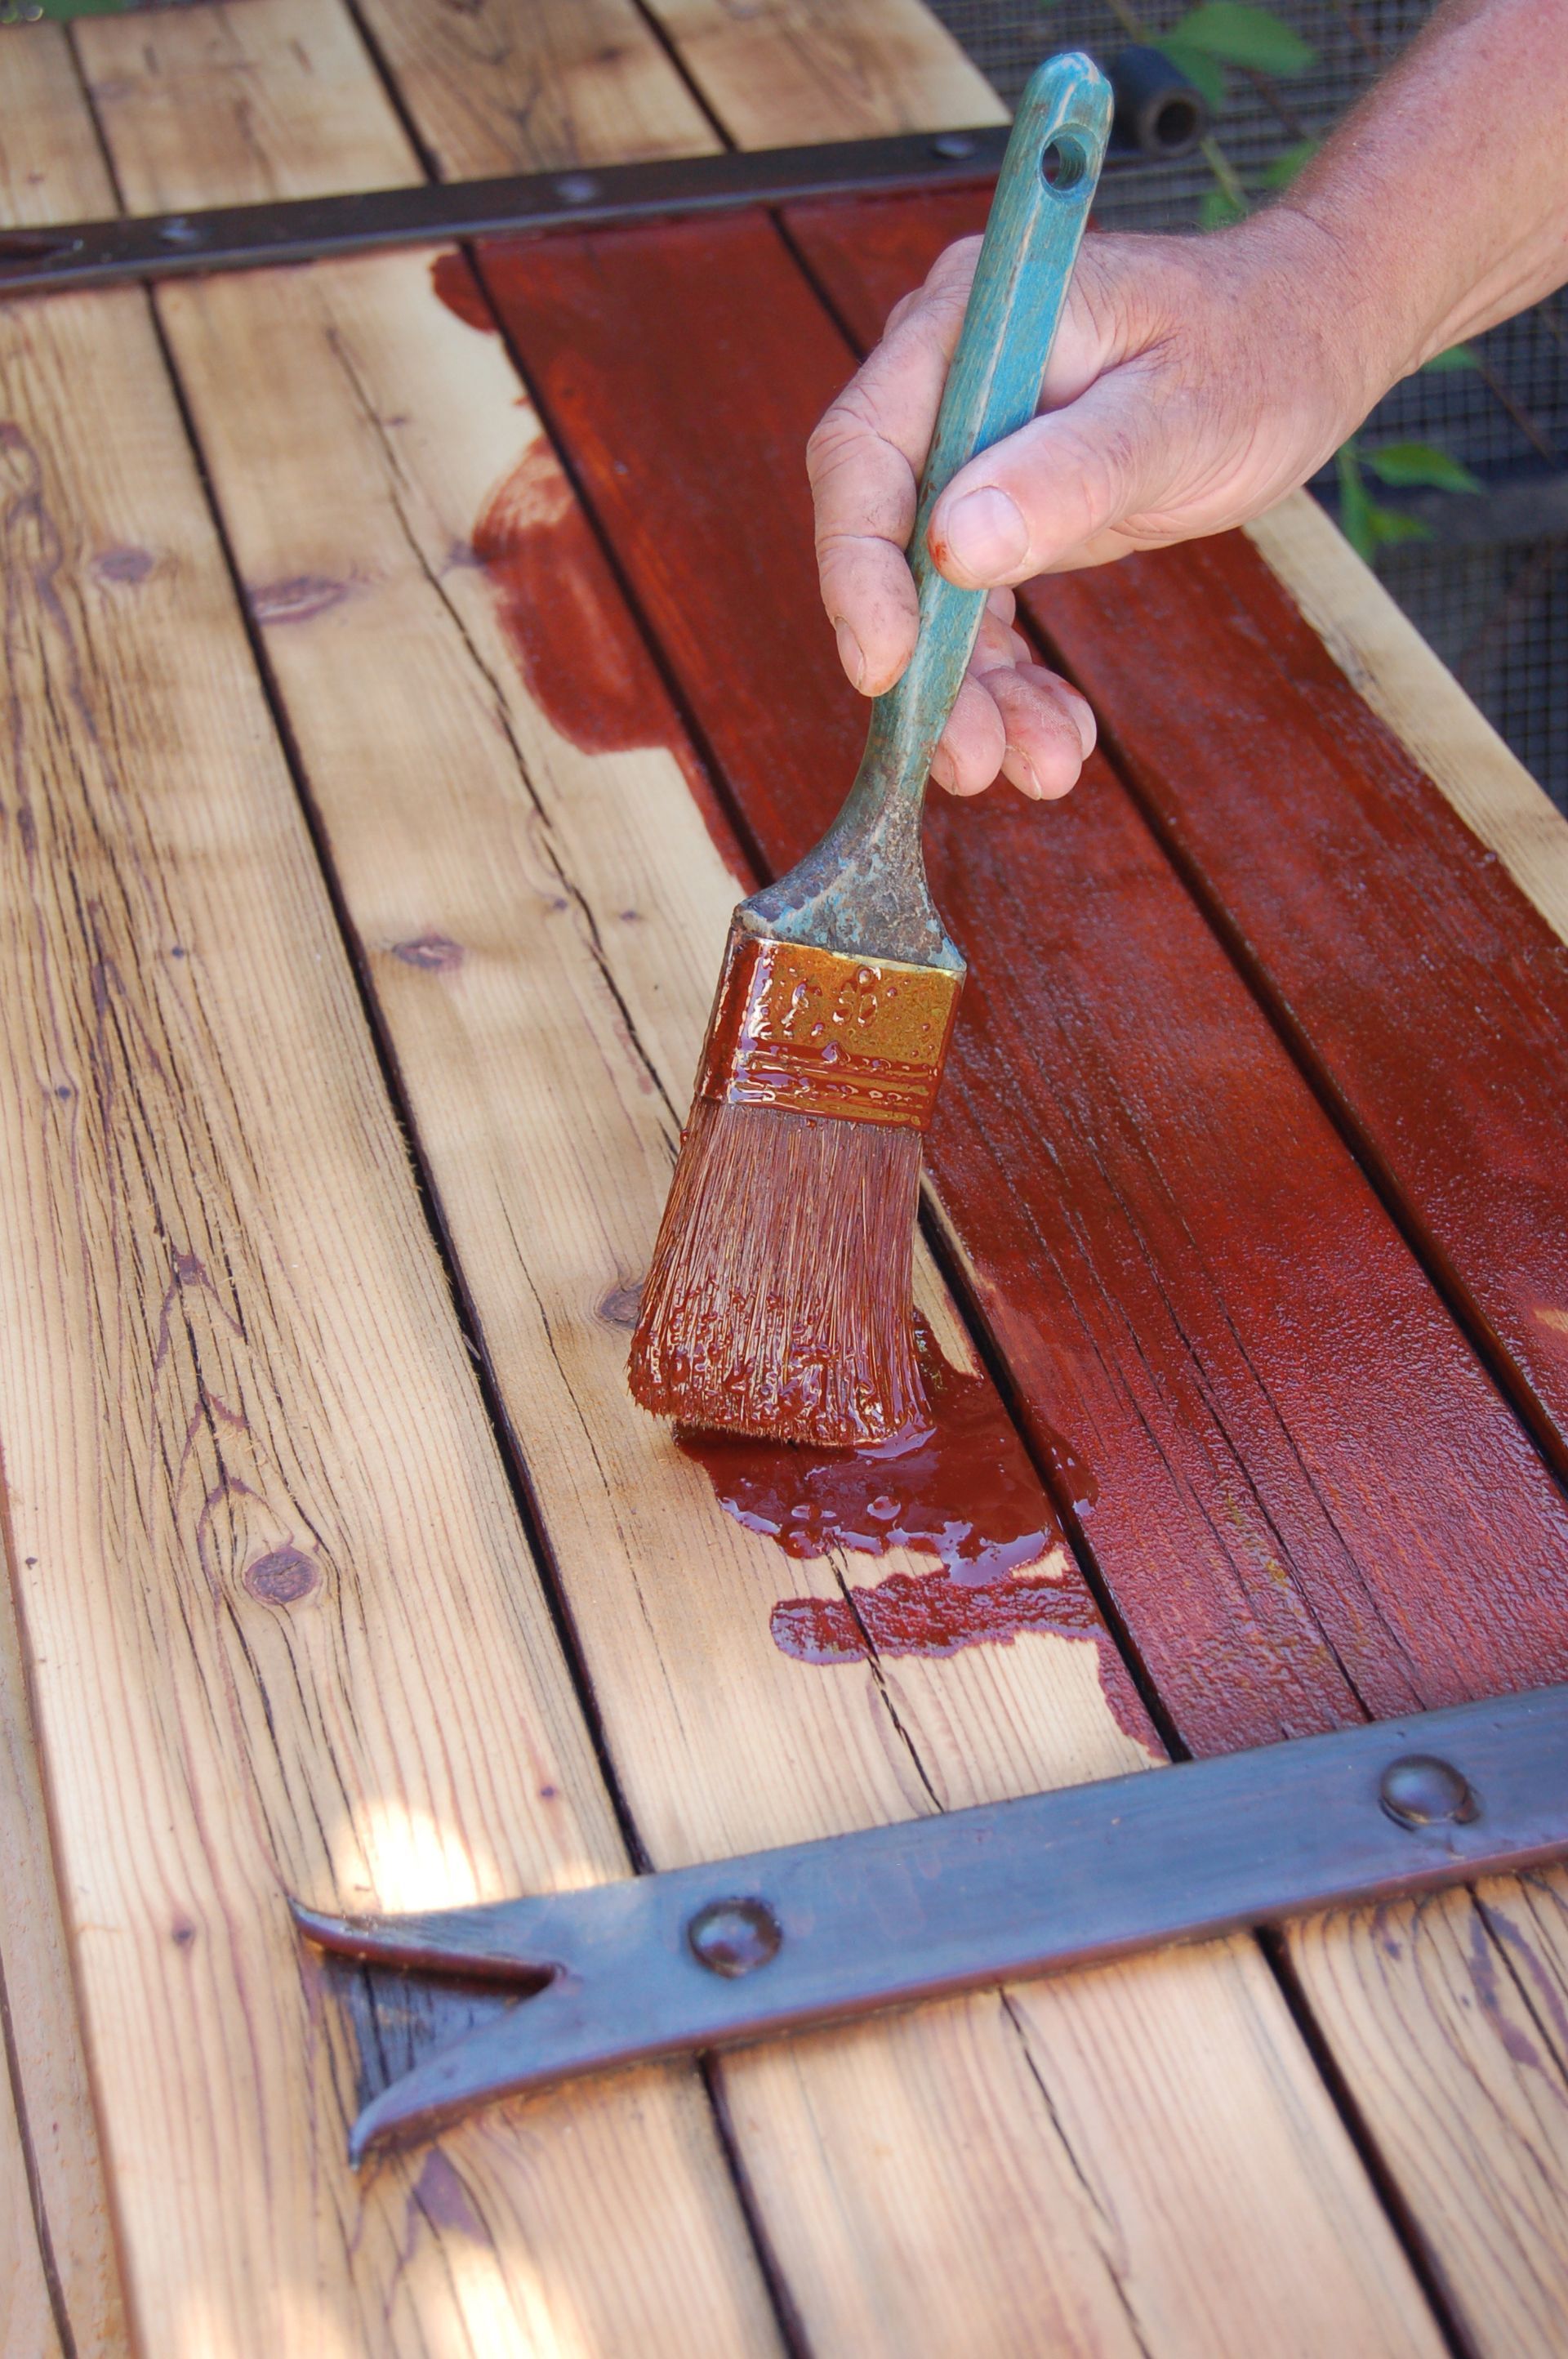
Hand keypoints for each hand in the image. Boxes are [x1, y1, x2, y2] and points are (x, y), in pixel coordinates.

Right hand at [807, 205, 1374, 799]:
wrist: (1307, 342)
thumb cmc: (1256, 349)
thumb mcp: (1179, 413)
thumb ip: (1071, 474)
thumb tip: (953, 548)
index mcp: (964, 326)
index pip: (863, 452)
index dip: (859, 567)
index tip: (884, 668)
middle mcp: (945, 390)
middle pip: (885, 542)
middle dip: (925, 664)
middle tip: (971, 760)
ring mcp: (970, 457)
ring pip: (932, 599)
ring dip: (975, 697)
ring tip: (1043, 768)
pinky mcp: (1001, 513)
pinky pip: (980, 615)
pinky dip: (1014, 684)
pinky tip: (1057, 736)